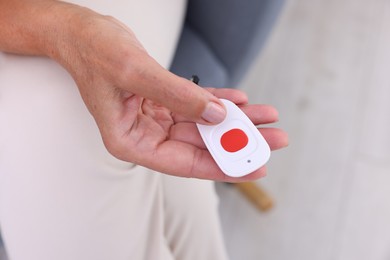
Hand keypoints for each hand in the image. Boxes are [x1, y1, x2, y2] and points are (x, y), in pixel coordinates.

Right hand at [47, 3, 287, 181]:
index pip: (183, 163)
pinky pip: (197, 105)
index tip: (255, 166)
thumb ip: (178, 97)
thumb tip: (217, 117)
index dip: (222, 167)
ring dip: (235, 120)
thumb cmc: (96, 52)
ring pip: (203, 125)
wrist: (83, 32)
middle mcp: (144, 134)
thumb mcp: (136, 73)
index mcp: (130, 141)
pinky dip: (219, 102)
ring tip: (268, 116)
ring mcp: (154, 118)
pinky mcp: (162, 101)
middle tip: (274, 138)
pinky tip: (242, 101)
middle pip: (200, 145)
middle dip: (238, 141)